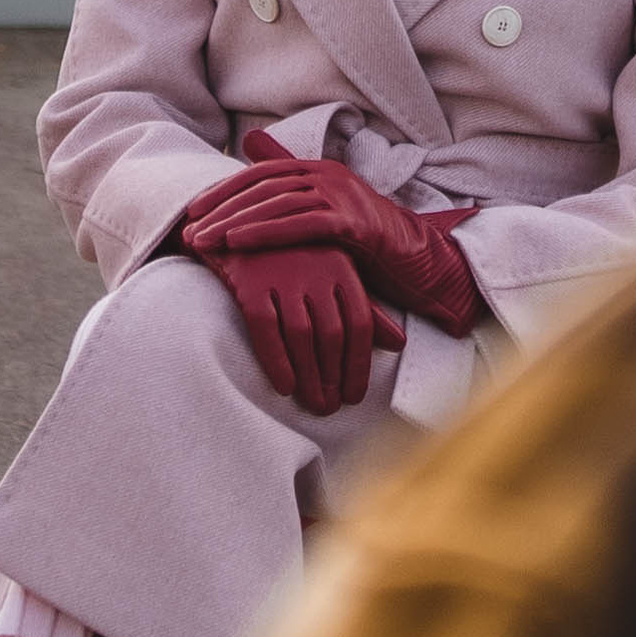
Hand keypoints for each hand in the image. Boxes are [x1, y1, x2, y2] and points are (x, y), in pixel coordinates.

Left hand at [185, 131, 480, 339]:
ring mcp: (342, 195)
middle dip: (221, 208)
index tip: (192, 212)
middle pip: (262, 186)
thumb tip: (252, 161)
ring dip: (235, 220)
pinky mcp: (354, 222)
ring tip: (204, 239)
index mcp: (317, 170)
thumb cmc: (365, 243)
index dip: (223, 191)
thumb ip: (290, 196)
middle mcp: (327, 175)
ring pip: (277, 202)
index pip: (259, 174)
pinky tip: (237, 244)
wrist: (418, 261)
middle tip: (188, 229)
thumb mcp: (323, 217)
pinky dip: (265, 232)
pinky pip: (301, 223)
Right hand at [204, 240, 400, 414]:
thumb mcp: (335, 274)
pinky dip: (276, 360)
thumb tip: (399, 344)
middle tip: (330, 408)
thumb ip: (366, 309)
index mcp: (341, 268)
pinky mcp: (249, 280)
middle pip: (331, 335)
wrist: (236, 228)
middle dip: (333, 377)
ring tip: (312, 403)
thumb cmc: (293, 256)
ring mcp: (282, 273)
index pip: (359, 325)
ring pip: (301, 335)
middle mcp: (316, 269)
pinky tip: (284, 386)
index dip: (359, 365)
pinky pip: (265, 328)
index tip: (354, 396)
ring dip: (309, 376)